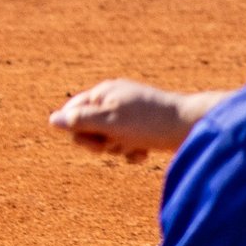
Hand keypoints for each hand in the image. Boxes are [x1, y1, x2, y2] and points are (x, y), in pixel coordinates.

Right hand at [49, 79, 204, 162]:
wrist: (192, 127)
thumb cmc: (149, 123)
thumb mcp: (110, 123)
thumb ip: (81, 121)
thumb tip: (53, 120)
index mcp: (104, 92)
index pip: (73, 113)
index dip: (78, 131)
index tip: (95, 138)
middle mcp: (115, 100)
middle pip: (89, 128)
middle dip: (99, 142)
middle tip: (115, 143)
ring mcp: (130, 115)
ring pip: (108, 139)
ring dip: (118, 148)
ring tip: (135, 145)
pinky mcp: (144, 129)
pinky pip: (126, 144)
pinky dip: (132, 151)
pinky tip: (144, 153)